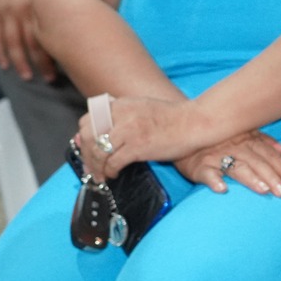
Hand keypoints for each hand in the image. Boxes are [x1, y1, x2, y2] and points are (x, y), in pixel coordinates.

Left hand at [74, 95, 213, 179]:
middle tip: (90, 168)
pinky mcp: (138, 146)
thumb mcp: (142, 106)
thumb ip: (120, 115)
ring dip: (96, 167)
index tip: (86, 149)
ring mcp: (129, 130)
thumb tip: (99, 130)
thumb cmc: (173, 118)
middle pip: (89, 137)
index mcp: (121, 104)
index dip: (84, 137)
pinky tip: (113, 174)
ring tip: (100, 176)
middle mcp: (122, 115)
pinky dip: (110, 171)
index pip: (88, 119)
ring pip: (98, 152)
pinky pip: (113, 162)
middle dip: (86, 155)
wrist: (196, 122)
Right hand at [176, 130, 280, 195]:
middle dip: (272, 176)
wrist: (185, 131)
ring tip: (263, 190)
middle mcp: (235, 146)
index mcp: (248, 140)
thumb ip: (266, 142)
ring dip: (250, 178)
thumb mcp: (245, 135)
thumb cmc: (220, 138)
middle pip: (257, 162)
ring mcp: (217, 156)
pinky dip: (214, 180)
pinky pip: (207, 173)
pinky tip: (222, 189)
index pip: (270, 155)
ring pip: (236, 167)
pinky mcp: (200, 166)